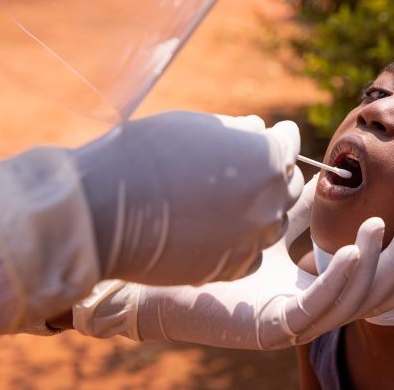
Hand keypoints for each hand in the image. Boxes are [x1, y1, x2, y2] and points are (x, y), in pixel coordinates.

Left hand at [73, 178, 393, 348]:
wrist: (140, 254)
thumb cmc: (194, 229)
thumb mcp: (255, 206)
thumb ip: (287, 193)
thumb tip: (309, 158)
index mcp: (298, 279)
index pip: (357, 274)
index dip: (390, 257)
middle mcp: (297, 303)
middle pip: (364, 291)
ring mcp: (284, 318)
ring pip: (348, 301)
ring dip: (373, 267)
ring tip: (382, 228)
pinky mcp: (266, 327)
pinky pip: (314, 307)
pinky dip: (337, 281)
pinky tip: (349, 251)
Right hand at [76, 111, 303, 284]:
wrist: (103, 210)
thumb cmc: (146, 154)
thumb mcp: (197, 125)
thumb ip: (238, 129)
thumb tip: (258, 130)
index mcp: (267, 158)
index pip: (290, 144)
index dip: (281, 137)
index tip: (273, 135)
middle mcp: (270, 201)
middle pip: (288, 184)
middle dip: (275, 171)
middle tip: (252, 167)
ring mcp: (253, 239)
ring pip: (274, 221)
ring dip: (262, 207)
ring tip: (234, 199)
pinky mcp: (232, 268)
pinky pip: (253, 253)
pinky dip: (244, 241)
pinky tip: (222, 229)